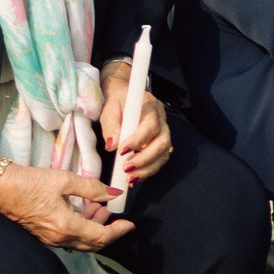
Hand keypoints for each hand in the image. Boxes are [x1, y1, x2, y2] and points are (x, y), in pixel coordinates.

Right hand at [0, 148, 131, 250]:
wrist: (1, 189)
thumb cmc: (31, 183)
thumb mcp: (64, 180)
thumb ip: (92, 188)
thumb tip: (113, 194)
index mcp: (67, 226)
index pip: (101, 237)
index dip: (118, 232)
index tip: (130, 224)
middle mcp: (60, 239)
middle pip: (93, 244)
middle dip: (108, 231)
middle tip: (115, 215)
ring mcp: (51, 239)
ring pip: (81, 241)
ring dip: (94, 228)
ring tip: (100, 207)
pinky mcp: (45, 235)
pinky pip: (70, 238)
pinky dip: (82, 227)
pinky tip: (83, 210)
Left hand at [98, 63, 173, 184]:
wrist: (124, 95)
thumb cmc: (116, 100)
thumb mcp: (109, 108)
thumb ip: (111, 125)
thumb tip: (112, 146)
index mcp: (150, 106)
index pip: (151, 125)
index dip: (139, 140)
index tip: (122, 151)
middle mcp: (161, 118)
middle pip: (163, 141)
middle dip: (145, 159)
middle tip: (126, 169)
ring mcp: (163, 131)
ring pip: (164, 153)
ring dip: (148, 168)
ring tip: (130, 179)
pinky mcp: (160, 142)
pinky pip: (160, 159)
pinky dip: (149, 170)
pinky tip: (135, 177)